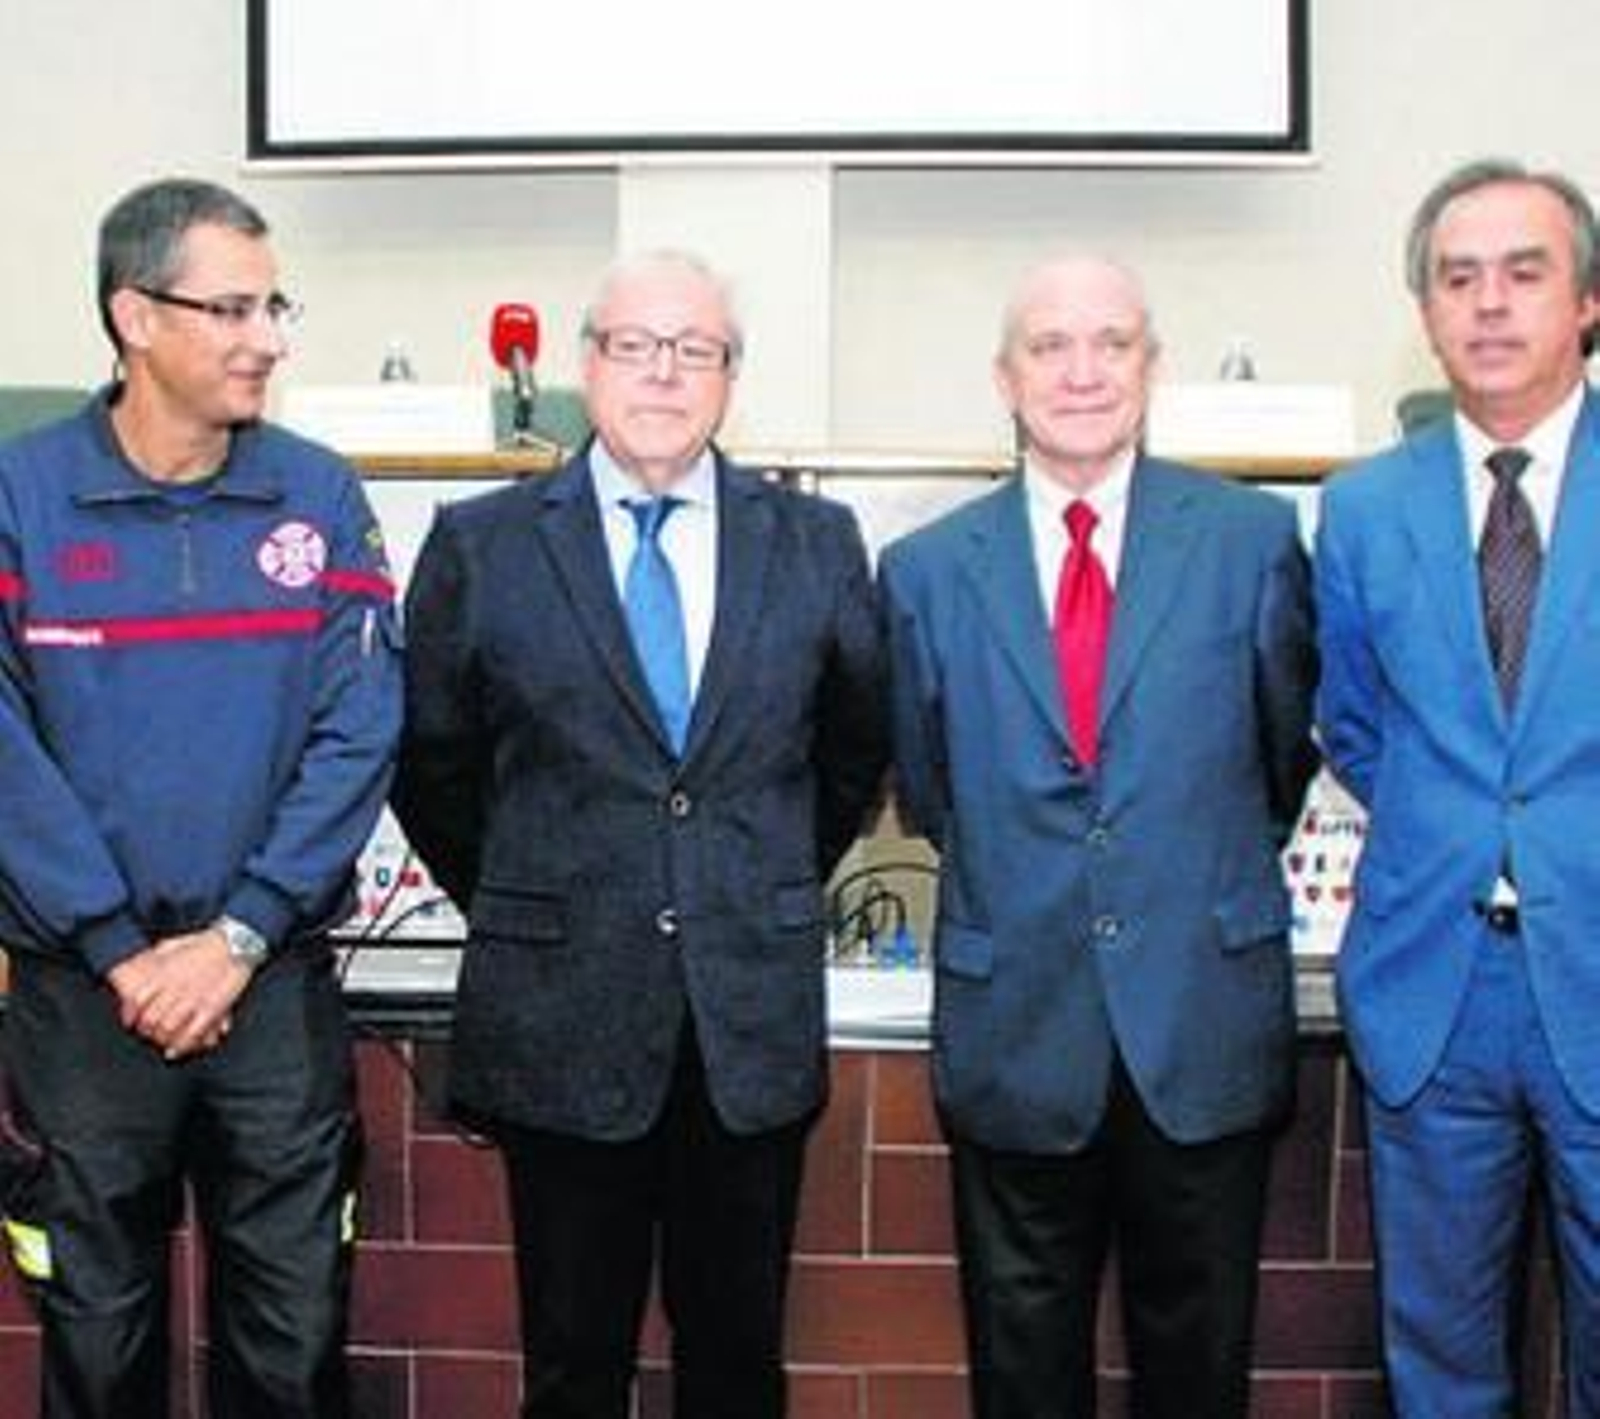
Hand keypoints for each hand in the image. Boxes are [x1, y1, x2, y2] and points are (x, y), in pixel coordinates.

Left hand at [106, 928, 254, 1060]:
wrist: (234, 943)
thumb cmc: (205, 943)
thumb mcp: (174, 944)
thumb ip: (157, 956)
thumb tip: (144, 962)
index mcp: (164, 973)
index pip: (137, 1000)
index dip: (130, 1015)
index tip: (130, 1022)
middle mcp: (176, 988)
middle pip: (150, 1018)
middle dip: (146, 1030)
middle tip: (148, 1034)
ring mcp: (194, 999)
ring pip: (168, 1028)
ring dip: (162, 1039)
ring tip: (162, 1044)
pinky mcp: (212, 1007)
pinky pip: (193, 1032)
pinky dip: (182, 1045)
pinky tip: (176, 1051)